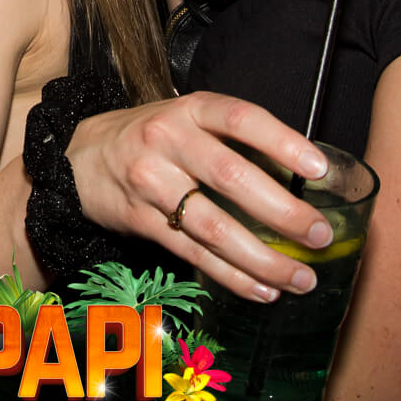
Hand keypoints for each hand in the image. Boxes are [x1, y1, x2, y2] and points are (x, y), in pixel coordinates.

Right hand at [66, 91, 332, 300]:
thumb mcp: (186, 120)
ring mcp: (151, 182)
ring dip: (263, 258)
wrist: (78, 159)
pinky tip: (263, 289)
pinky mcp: (140, 220)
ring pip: (214, 227)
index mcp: (190, 110)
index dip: (282, 142)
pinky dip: (232, 276)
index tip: (320, 169)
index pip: (241, 119)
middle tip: (321, 235)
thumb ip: (232, 140)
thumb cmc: (151, 138)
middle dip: (283, 212)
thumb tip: (302, 177)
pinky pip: (193, 254)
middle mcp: (168, 141)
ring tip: (301, 277)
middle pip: (231, 177)